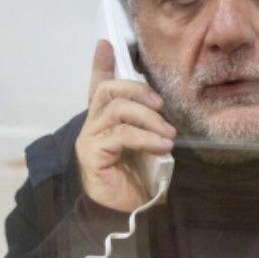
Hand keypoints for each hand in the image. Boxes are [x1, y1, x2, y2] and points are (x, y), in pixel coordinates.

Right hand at [75, 39, 175, 211]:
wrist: (127, 214)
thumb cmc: (138, 179)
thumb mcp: (148, 144)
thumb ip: (148, 123)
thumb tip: (162, 106)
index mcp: (105, 121)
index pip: (98, 85)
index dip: (101, 64)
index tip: (106, 43)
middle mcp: (93, 125)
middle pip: (109, 90)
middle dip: (137, 90)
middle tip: (161, 105)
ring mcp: (90, 139)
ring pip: (116, 109)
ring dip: (148, 118)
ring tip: (168, 135)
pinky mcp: (92, 154)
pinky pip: (121, 134)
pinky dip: (145, 137)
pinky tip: (162, 146)